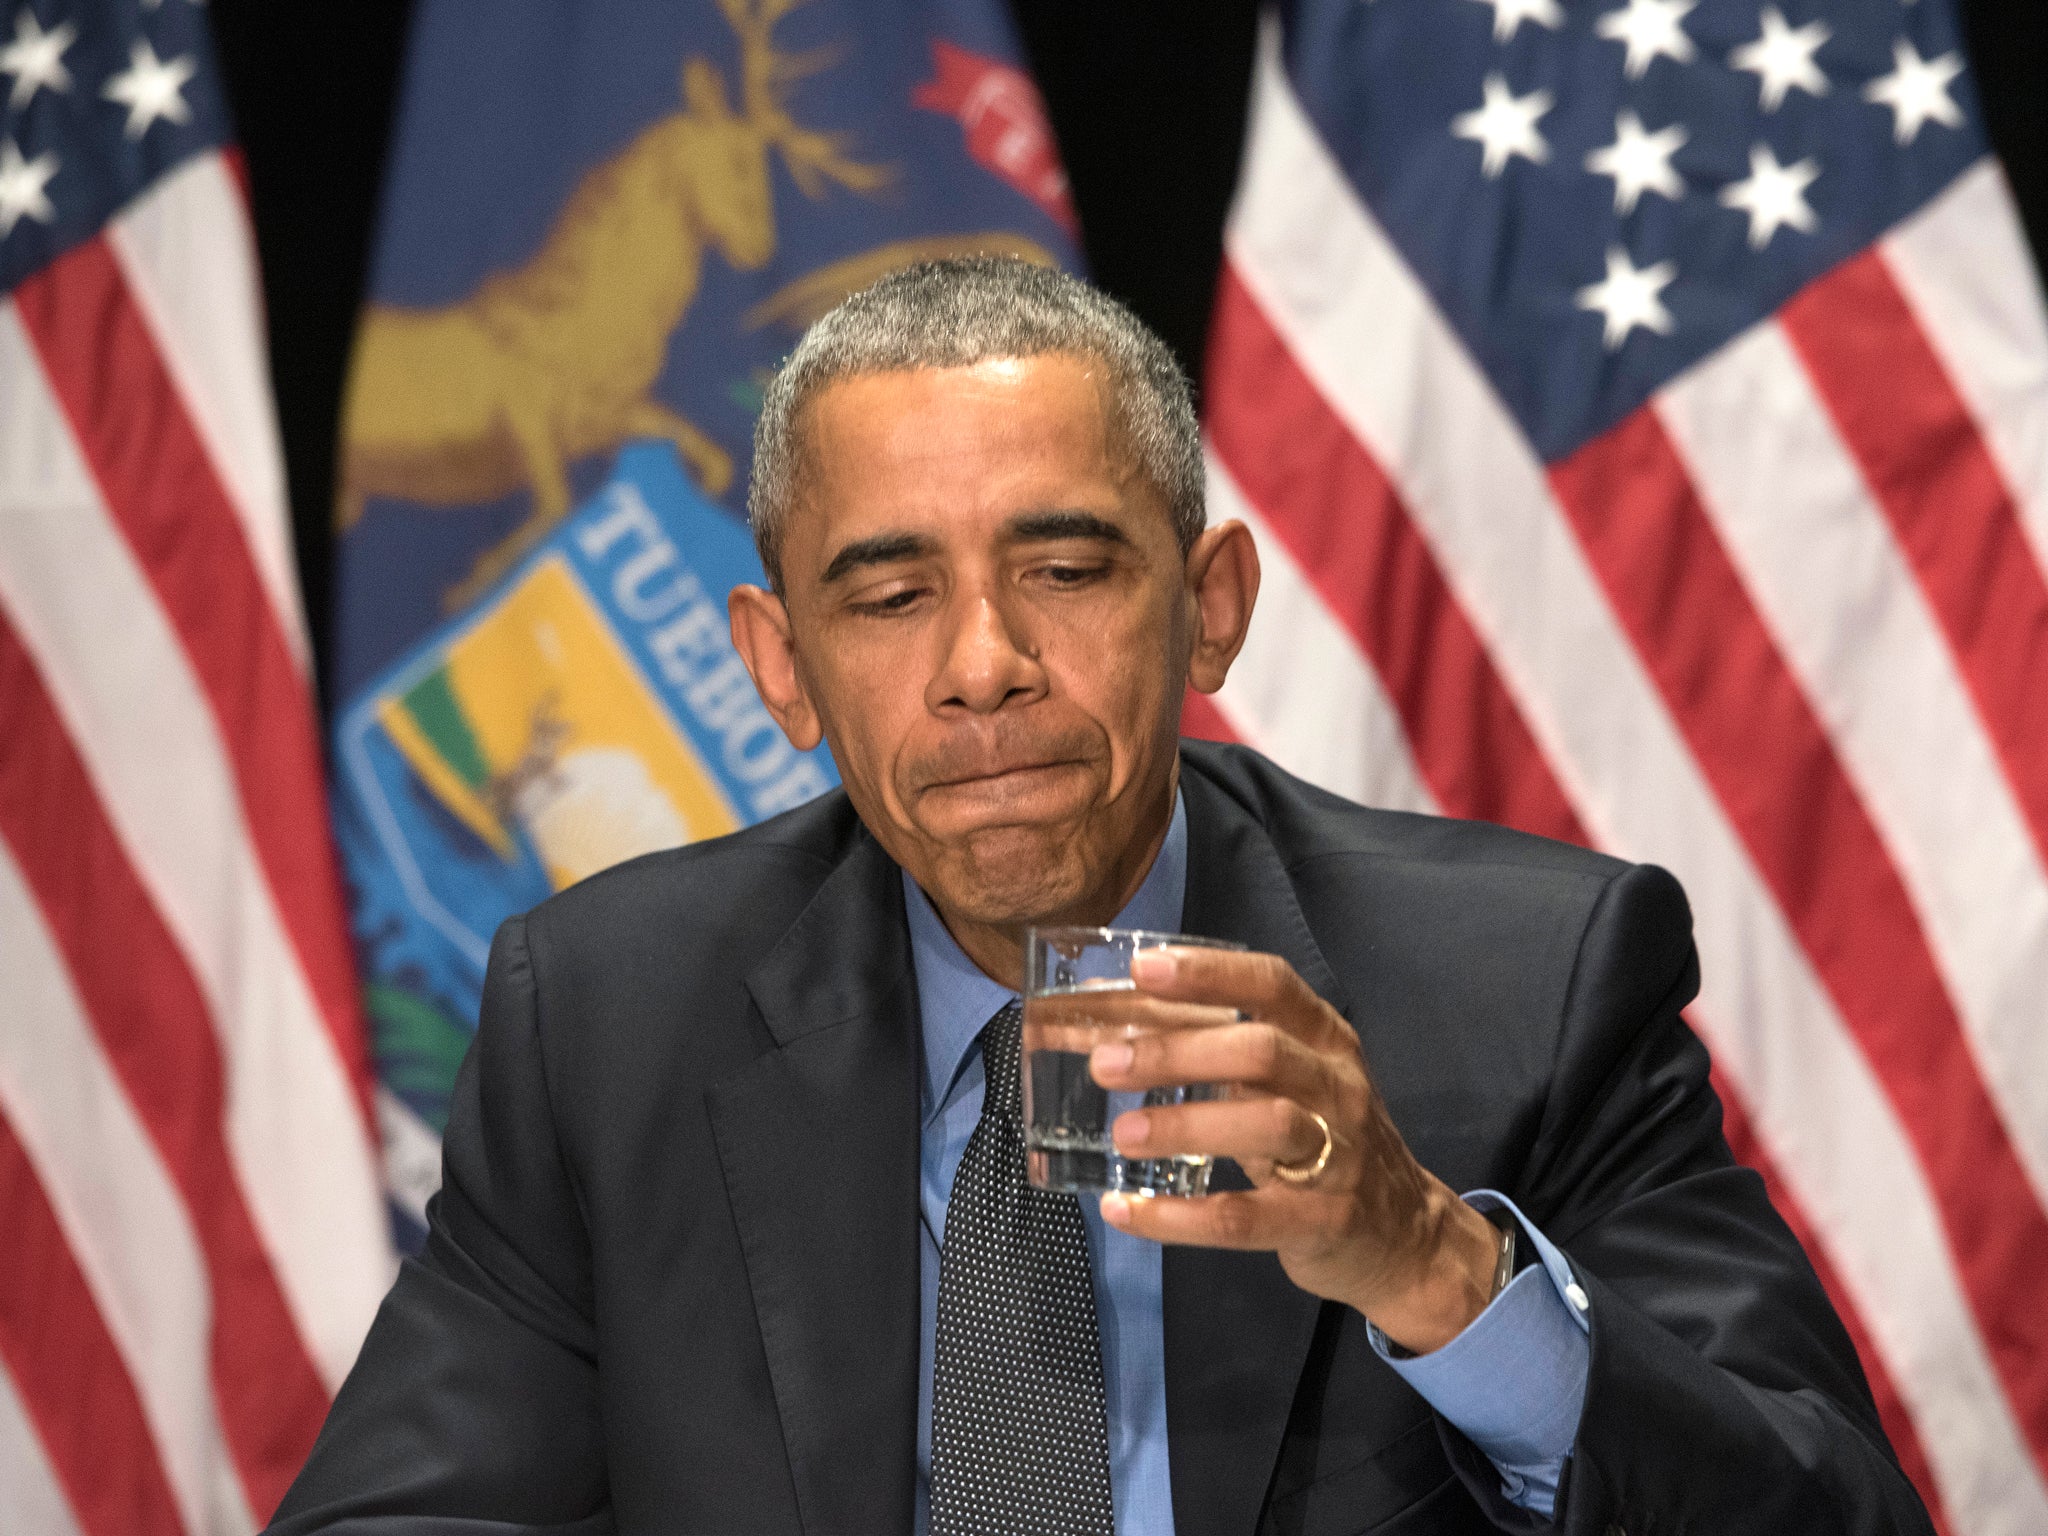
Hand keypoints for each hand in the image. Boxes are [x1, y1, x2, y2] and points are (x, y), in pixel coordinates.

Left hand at [1091, 946, 1502, 1353]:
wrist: (1403, 1234)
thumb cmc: (1323, 1136)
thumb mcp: (1285, 1082)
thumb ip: (1213, 1049)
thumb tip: (1106, 1022)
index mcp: (1324, 1038)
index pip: (1272, 985)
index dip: (1208, 973)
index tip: (1143, 969)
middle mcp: (1336, 1086)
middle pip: (1263, 1052)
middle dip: (1179, 1052)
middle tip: (1105, 1063)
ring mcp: (1338, 1155)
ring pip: (1268, 1126)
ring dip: (1187, 1125)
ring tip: (1122, 1133)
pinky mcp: (1322, 1222)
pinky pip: (1246, 1218)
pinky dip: (1179, 1217)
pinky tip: (1124, 1210)